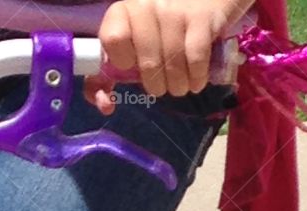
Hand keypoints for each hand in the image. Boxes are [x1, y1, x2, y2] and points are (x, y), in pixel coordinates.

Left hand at [85, 0, 250, 114]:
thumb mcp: (133, 42)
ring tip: (181, 85)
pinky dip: (197, 77)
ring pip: (173, 64)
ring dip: (178, 86)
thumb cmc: (161, 27)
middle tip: (164, 85)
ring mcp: (174, 9)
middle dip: (157, 86)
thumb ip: (112, 72)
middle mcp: (146, 4)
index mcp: (124, 9)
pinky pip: (196, 59)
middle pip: (148, 63)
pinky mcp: (201, 16)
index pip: (114, 39)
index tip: (133, 66)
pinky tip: (197, 80)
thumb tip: (105, 104)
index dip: (123, 62)